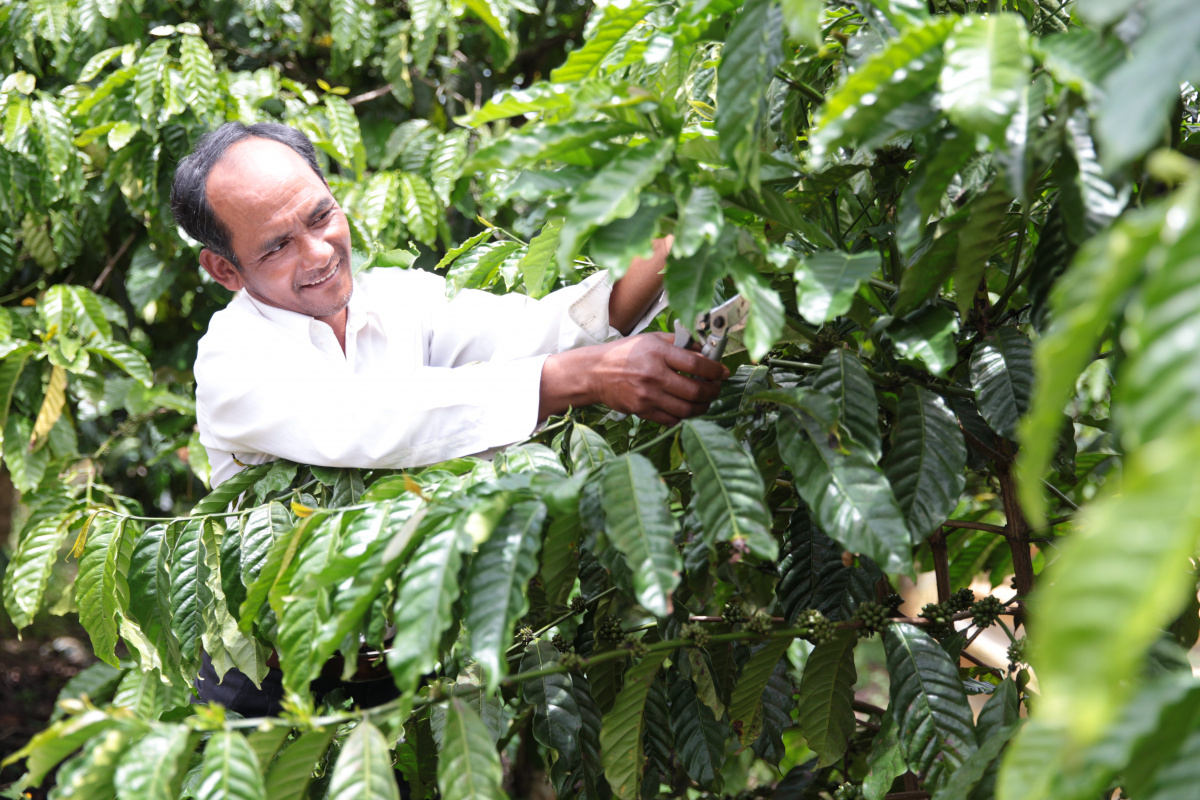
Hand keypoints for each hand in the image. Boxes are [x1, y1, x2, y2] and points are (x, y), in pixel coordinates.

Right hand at [541, 332, 729, 425]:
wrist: (595, 372)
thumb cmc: (624, 353)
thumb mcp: (650, 339)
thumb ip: (679, 343)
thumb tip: (705, 349)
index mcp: (658, 353)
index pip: (696, 363)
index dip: (715, 369)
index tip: (724, 372)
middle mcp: (654, 375)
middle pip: (695, 390)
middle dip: (712, 391)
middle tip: (716, 388)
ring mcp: (648, 395)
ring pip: (687, 409)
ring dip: (702, 407)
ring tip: (705, 401)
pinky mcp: (642, 410)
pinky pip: (672, 420)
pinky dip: (683, 417)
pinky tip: (686, 409)